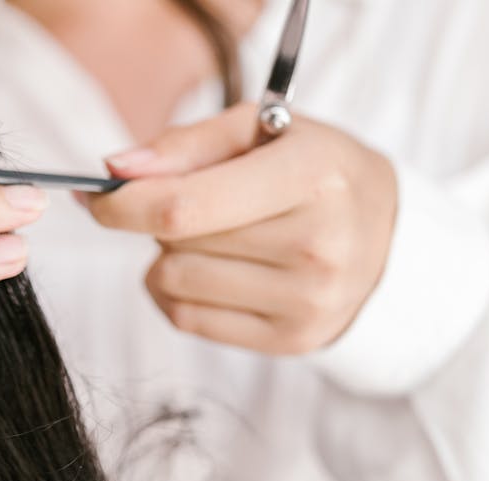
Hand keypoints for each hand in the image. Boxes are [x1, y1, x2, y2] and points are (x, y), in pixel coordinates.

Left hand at [78, 104, 396, 354]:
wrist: (391, 238)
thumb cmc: (315, 171)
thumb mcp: (262, 131)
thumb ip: (185, 145)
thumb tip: (117, 170)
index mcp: (313, 177)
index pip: (185, 207)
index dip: (123, 204)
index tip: (97, 195)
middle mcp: (318, 246)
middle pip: (174, 244)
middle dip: (156, 218)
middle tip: (189, 202)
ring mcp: (309, 302)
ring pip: (172, 283)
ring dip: (166, 257)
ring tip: (208, 235)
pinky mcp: (294, 341)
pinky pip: (187, 321)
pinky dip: (175, 293)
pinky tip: (208, 270)